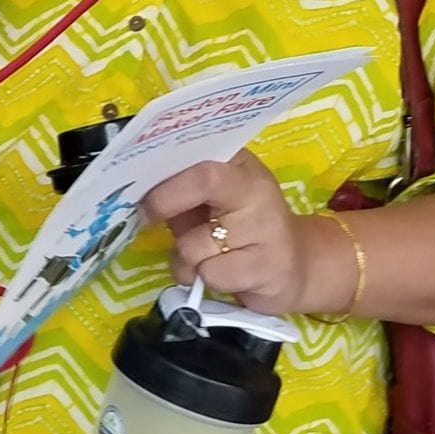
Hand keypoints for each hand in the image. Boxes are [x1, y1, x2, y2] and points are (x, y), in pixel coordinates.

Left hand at [142, 149, 317, 315]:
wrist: (299, 266)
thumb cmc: (239, 232)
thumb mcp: (209, 205)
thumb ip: (179, 193)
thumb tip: (135, 191)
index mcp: (240, 165)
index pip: (200, 153)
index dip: (165, 172)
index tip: (141, 193)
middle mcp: (258, 189)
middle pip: (205, 181)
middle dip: (167, 200)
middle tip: (149, 216)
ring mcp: (267, 227)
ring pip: (195, 244)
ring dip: (186, 259)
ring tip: (205, 258)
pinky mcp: (269, 266)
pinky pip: (211, 275)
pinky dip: (206, 280)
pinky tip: (226, 275)